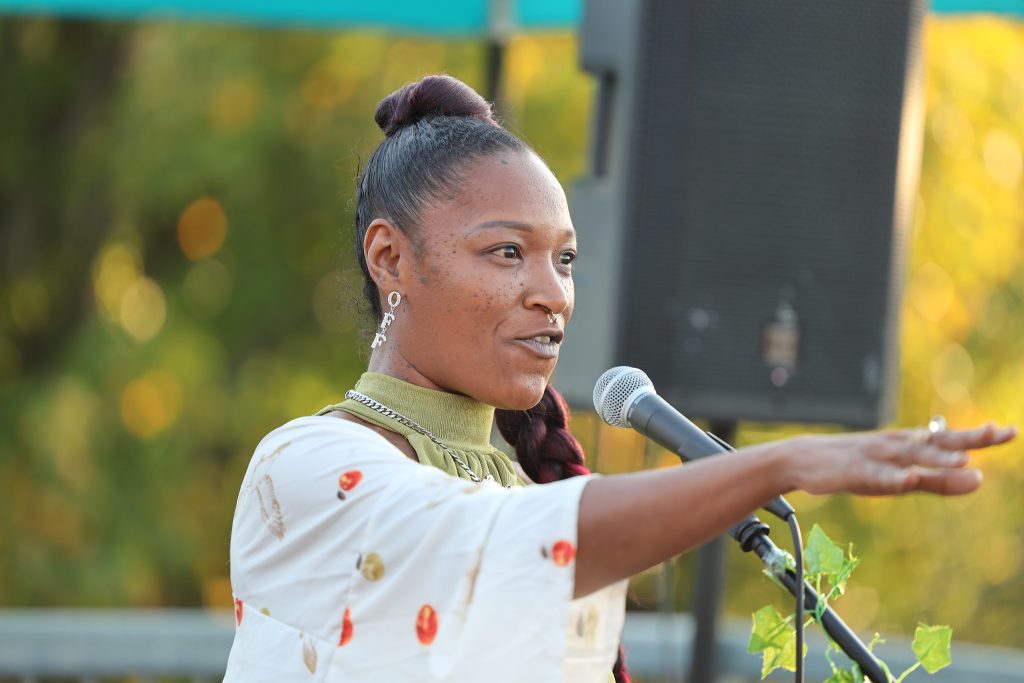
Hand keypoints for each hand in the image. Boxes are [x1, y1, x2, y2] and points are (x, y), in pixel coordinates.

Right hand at [790, 421, 1016, 495]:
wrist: (804, 460)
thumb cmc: (856, 467)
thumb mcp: (902, 476)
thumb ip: (940, 481)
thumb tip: (980, 479)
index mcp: (910, 445)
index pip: (950, 439)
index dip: (979, 436)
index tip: (1009, 431)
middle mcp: (897, 445)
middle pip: (937, 441)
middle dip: (967, 438)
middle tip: (997, 432)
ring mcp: (876, 456)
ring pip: (910, 456)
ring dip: (936, 459)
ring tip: (963, 462)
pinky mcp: (855, 470)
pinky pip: (877, 475)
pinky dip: (893, 476)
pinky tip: (908, 479)